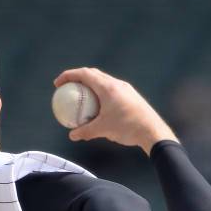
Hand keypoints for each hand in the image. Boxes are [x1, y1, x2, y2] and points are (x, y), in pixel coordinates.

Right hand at [54, 67, 178, 154]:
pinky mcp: (130, 95)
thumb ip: (85, 132)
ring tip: (80, 95)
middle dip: (78, 77)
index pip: (84, 74)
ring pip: (103, 81)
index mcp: (108, 87)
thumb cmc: (126, 128)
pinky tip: (97, 106)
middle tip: (67, 87)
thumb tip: (72, 136)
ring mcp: (125, 89)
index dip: (68, 75)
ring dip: (90, 84)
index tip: (58, 84)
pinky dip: (99, 93)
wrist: (152, 130)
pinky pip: (110, 90)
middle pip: (93, 74)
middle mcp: (116, 84)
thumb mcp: (102, 130)